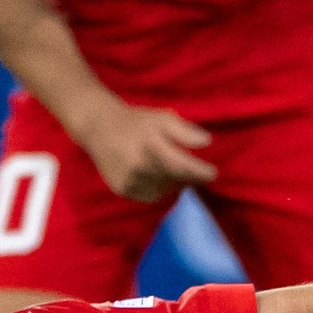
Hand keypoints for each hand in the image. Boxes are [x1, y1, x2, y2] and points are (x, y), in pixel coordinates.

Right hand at [76, 102, 215, 201]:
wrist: (98, 127)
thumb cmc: (136, 122)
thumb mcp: (162, 118)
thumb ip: (184, 131)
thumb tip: (207, 142)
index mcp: (150, 146)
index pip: (182, 166)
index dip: (200, 172)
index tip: (214, 173)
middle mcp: (139, 166)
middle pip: (175, 179)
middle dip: (188, 175)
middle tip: (192, 167)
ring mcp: (129, 180)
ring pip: (164, 189)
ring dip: (172, 181)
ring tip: (168, 166)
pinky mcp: (122, 190)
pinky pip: (150, 195)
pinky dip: (158, 187)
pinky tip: (155, 173)